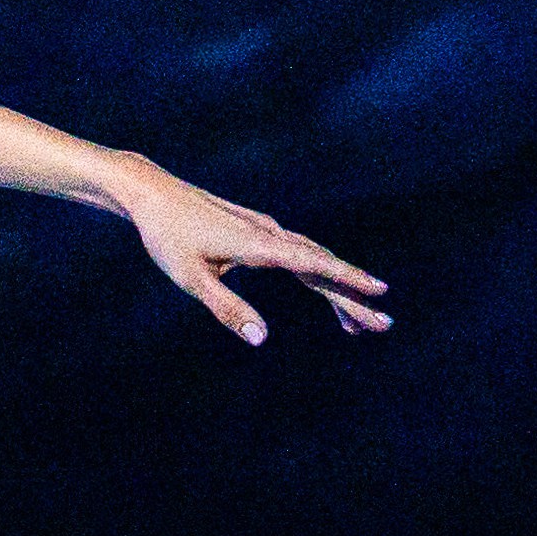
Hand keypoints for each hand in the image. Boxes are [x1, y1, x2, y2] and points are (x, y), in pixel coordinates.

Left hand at [118, 158, 388, 346]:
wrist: (153, 195)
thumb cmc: (168, 238)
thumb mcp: (192, 280)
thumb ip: (227, 310)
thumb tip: (261, 340)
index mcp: (260, 245)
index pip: (315, 266)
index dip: (349, 280)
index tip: (380, 291)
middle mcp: (271, 234)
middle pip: (323, 268)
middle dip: (353, 297)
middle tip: (384, 325)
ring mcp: (267, 230)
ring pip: (314, 262)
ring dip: (339, 290)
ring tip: (357, 324)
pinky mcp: (258, 232)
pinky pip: (298, 255)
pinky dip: (317, 275)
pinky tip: (325, 290)